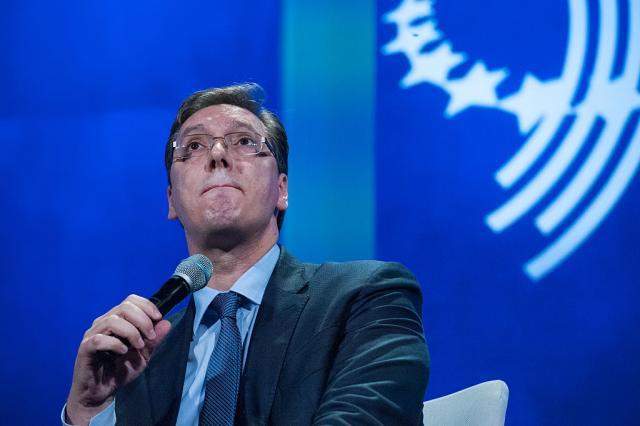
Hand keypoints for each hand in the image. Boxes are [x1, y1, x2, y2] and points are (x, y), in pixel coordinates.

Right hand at [65, 295, 171, 425]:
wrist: (101, 392)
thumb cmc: (120, 370)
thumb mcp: (143, 355)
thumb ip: (154, 340)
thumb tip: (166, 323)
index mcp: (117, 320)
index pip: (130, 300)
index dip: (146, 306)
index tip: (158, 318)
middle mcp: (103, 323)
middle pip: (124, 307)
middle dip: (142, 320)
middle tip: (150, 336)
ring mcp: (93, 334)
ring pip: (113, 320)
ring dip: (131, 332)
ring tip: (138, 346)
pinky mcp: (85, 348)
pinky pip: (99, 339)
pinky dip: (115, 343)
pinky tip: (123, 352)